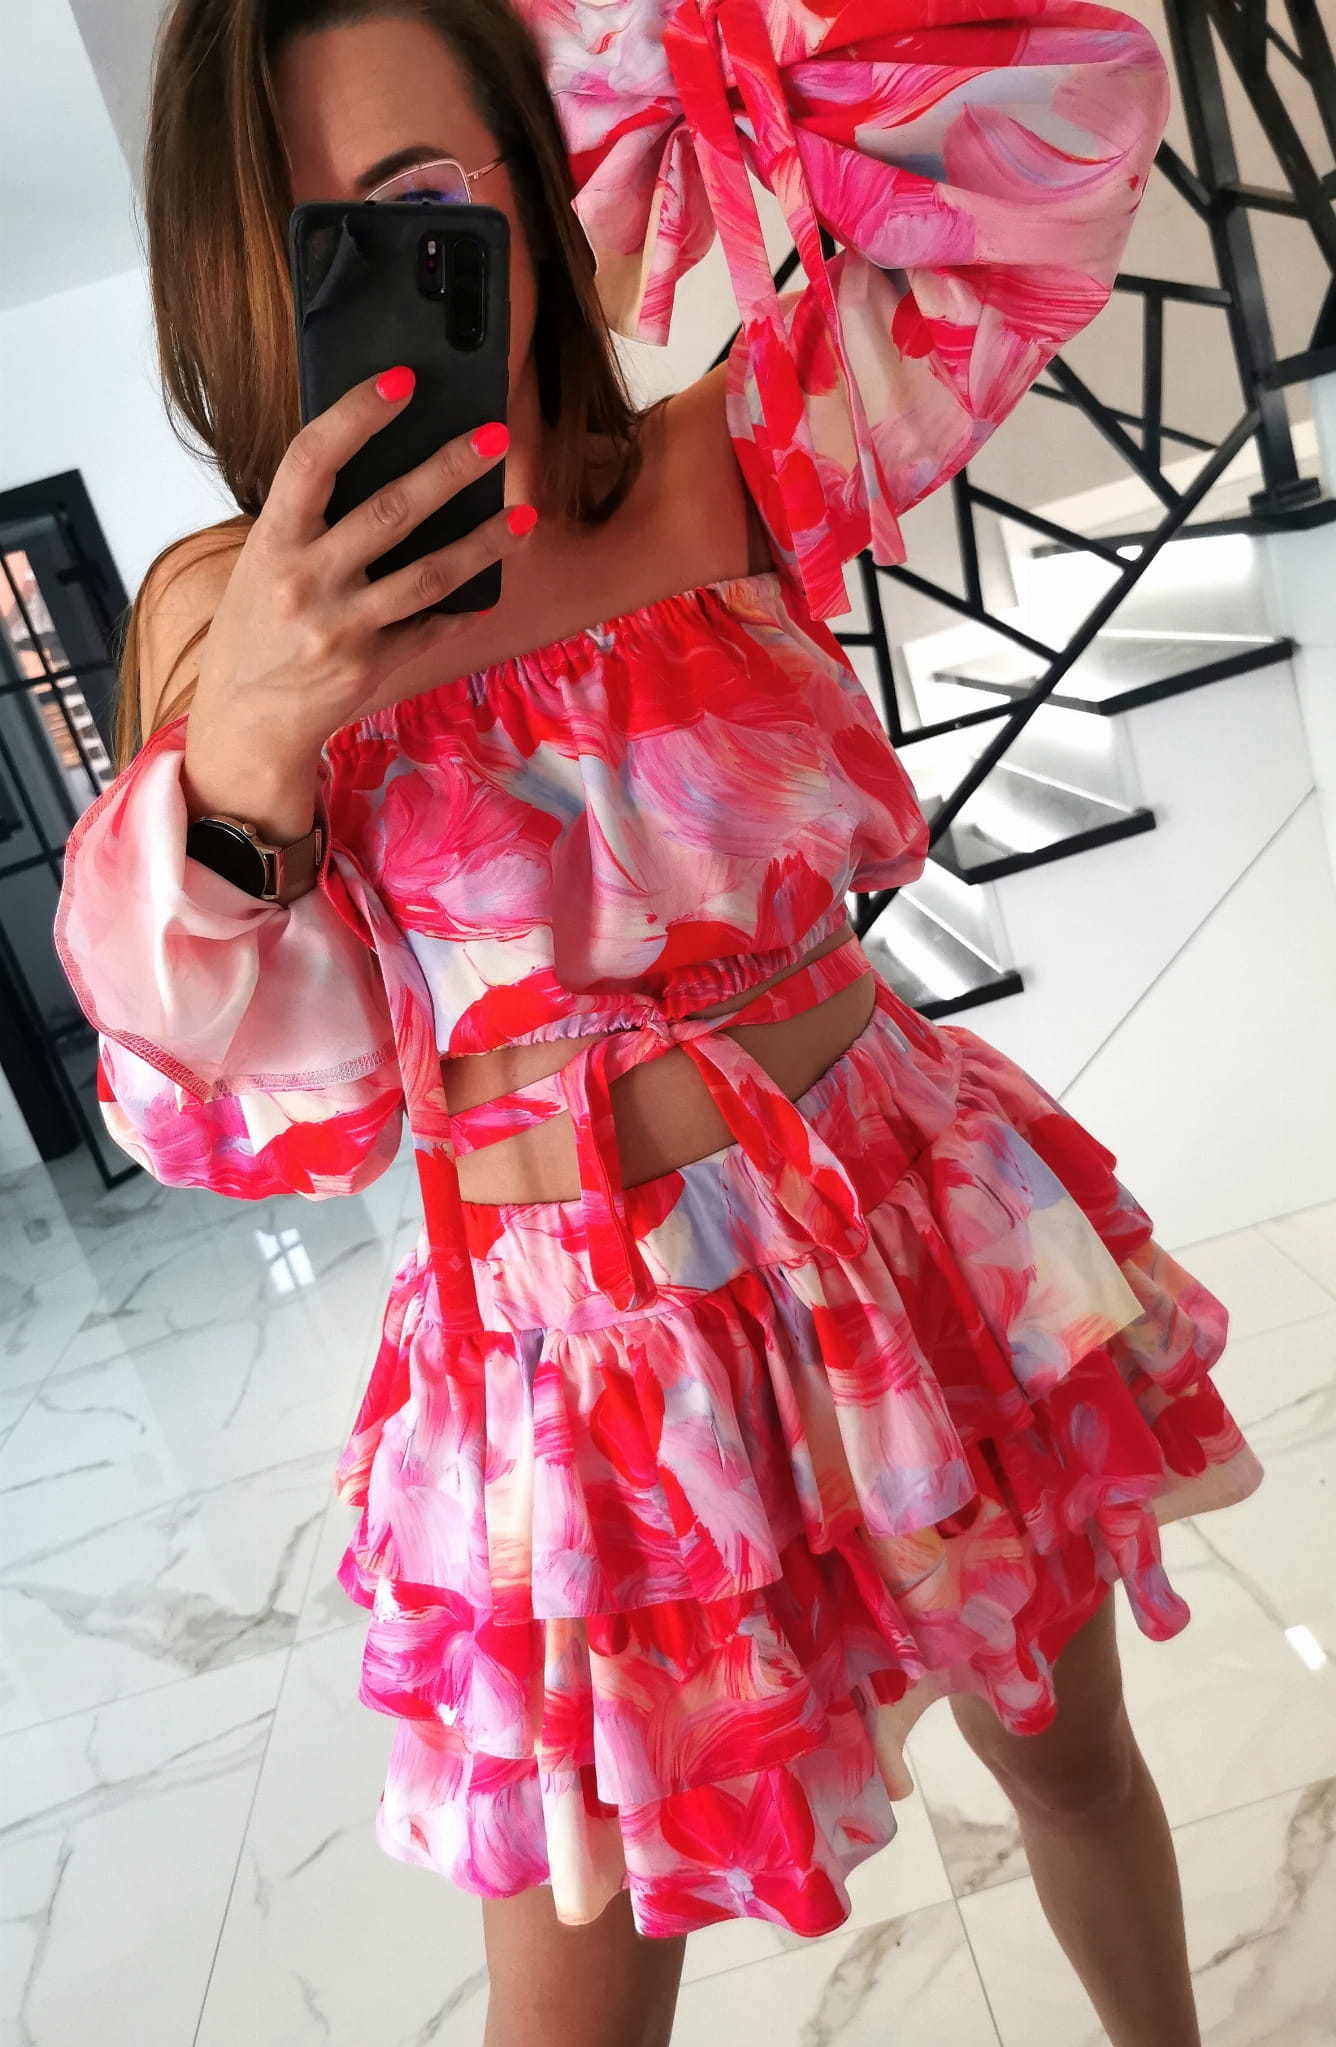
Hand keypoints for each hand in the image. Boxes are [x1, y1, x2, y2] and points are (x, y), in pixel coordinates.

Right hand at [188, 366, 532, 775]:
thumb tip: (382, 462)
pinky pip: (431, 627)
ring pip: (428, 575)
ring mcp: (341, 628)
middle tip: (496, 437)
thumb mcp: (264, 563)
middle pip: (390, 512)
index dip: (356, 414)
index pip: (312, 460)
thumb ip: (310, 520)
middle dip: (449, 469)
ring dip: (483, 542)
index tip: (401, 380)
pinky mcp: (371, 666)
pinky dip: (462, 606)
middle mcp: (306, 581)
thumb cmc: (257, 626)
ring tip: (524, 516)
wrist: (245, 720)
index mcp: (273, 540)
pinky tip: (490, 584)